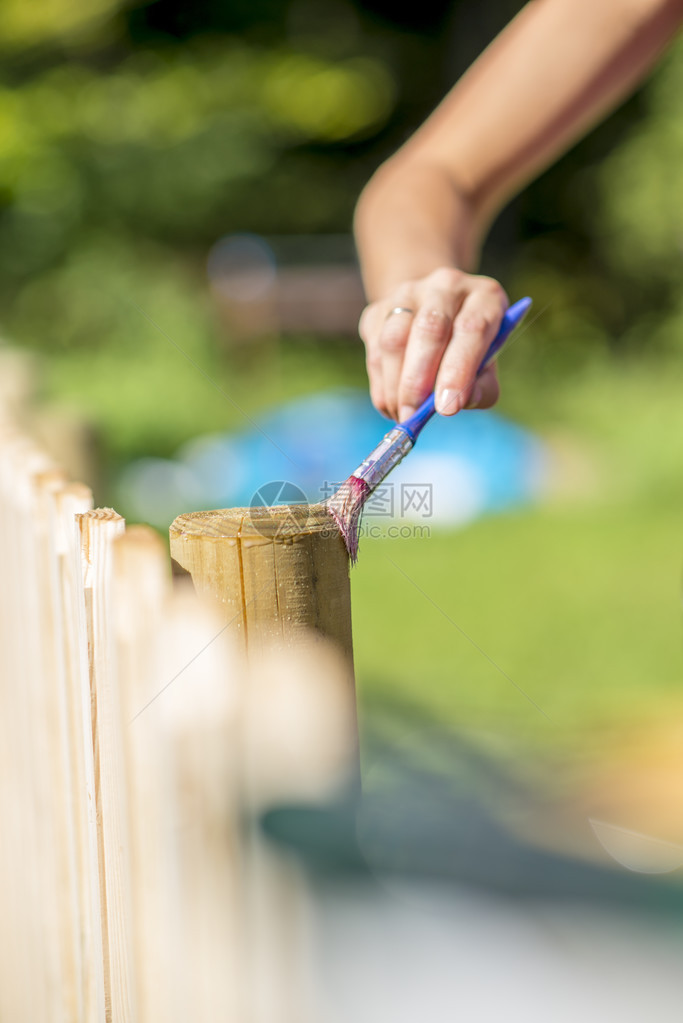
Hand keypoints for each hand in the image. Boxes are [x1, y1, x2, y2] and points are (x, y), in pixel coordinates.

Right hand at [358, 267, 507, 421]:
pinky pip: (374, 349)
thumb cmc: (468, 349)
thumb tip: (458, 403)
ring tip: (401, 414)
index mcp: (484, 296)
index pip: (471, 329)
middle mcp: (447, 285)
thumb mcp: (486, 366)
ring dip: (394, 385)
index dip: (458, 371)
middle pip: (429, 328)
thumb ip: (482, 387)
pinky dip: (380, 383)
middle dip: (418, 381)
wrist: (435, 314)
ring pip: (394, 339)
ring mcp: (409, 292)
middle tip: (412, 416)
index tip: (447, 409)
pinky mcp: (379, 307)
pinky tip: (391, 402)